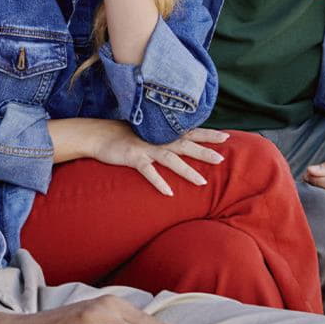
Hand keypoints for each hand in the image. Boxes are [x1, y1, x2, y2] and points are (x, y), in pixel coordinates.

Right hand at [88, 119, 228, 194]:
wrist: (98, 134)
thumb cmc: (123, 134)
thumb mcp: (146, 132)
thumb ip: (163, 136)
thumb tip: (180, 141)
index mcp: (162, 132)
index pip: (189, 131)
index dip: (207, 134)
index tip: (226, 136)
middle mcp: (157, 138)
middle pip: (185, 144)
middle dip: (203, 151)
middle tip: (221, 159)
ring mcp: (145, 147)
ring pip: (170, 159)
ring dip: (186, 170)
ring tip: (202, 182)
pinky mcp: (133, 157)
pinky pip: (148, 171)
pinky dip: (158, 182)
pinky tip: (169, 193)